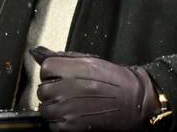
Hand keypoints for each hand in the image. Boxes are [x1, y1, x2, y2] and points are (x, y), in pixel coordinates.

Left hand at [30, 46, 159, 130]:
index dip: (51, 72)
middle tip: (65, 92)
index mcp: (74, 69)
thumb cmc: (119, 82)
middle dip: (52, 90)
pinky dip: (59, 123)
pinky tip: (71, 116)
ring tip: (69, 105)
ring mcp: (69, 109)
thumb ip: (64, 58)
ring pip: (45, 108)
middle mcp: (69, 88)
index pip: (45, 68)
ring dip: (54, 107)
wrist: (138, 103)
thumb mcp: (92, 61)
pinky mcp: (72, 126)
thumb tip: (39, 53)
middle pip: (42, 89)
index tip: (58, 76)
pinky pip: (53, 125)